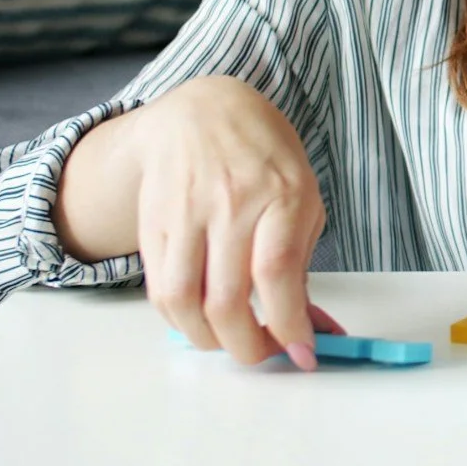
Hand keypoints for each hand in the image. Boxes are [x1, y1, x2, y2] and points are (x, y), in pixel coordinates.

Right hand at [116, 76, 329, 367]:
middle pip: (227, 298)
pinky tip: (200, 319)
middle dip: (247, 346)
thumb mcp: (303, 199)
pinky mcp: (153, 222)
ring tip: (228, 341)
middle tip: (262, 354)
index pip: (276, 273)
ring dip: (207, 339)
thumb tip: (313, 329)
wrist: (204, 111)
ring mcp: (186, 212)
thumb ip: (302, 265)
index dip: (288, 324)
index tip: (301, 353)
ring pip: (183, 300)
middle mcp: (231, 202)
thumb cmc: (265, 158)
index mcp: (282, 194)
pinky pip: (159, 287)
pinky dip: (179, 318)